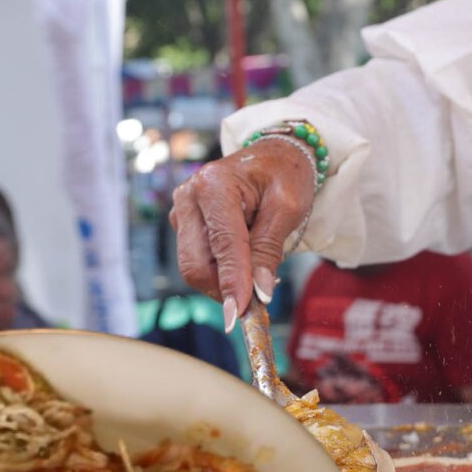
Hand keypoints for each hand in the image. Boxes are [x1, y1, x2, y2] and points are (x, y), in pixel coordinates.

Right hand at [170, 137, 315, 327]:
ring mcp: (183, 212)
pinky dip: (221, 271)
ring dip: (225, 281)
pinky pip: (199, 261)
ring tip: (258, 271)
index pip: (222, 245)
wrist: (273, 157)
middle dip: (225, 288)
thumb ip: (269, 249)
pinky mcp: (185, 225)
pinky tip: (244, 262)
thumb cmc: (284, 176)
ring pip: (195, 267)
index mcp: (213, 185)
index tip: (239, 314)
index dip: (232, 282)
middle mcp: (189, 197)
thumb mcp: (288, 208)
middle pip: (196, 264)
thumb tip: (258, 293)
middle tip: (258, 301)